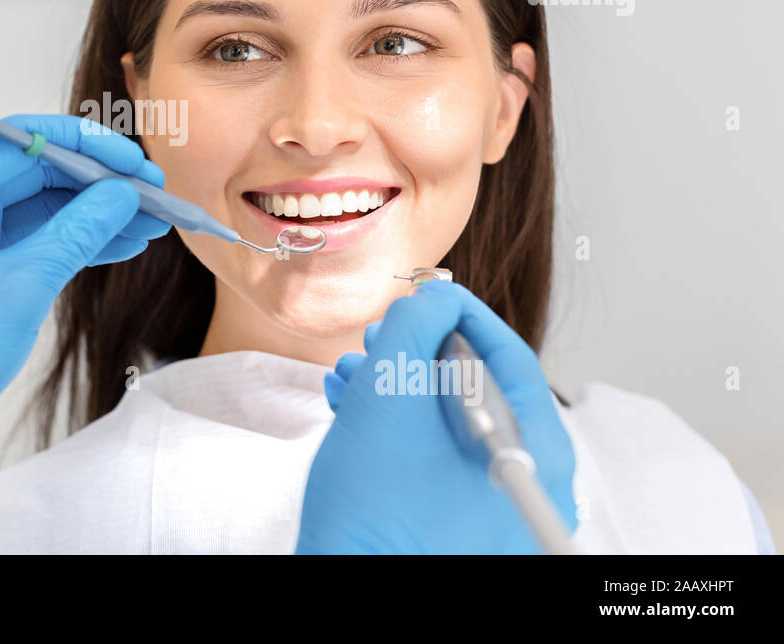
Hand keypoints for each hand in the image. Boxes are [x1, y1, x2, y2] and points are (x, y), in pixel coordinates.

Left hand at [0, 114, 168, 537]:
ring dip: (94, 215)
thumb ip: (75, 233)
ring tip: (151, 223)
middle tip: (155, 194)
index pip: (25, 141)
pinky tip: (121, 244)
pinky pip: (32, 237)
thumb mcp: (20, 289)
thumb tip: (122, 196)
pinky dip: (73, 242)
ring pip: (39, 205)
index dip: (88, 148)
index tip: (136, 162)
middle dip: (98, 183)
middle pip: (36, 170)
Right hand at [296, 279, 576, 553]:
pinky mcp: (461, 526)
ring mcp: (498, 512)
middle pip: (481, 391)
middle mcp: (530, 485)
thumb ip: (415, 327)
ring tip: (352, 376)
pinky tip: (356, 410)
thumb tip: (433, 300)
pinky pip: (440, 458)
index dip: (460, 315)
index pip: (510, 358)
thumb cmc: (372, 506)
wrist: (342, 584)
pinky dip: (401, 428)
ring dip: (398, 387)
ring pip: (452, 424)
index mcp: (536, 453)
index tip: (425, 296)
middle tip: (379, 339)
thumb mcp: (389, 392)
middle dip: (418, 354)